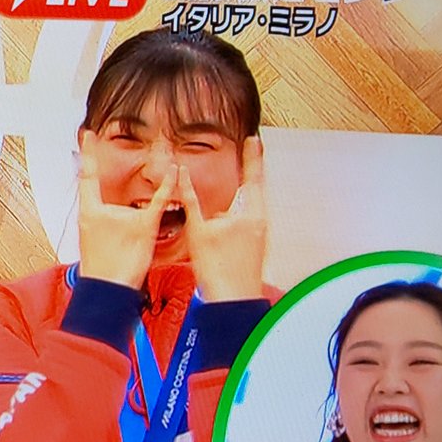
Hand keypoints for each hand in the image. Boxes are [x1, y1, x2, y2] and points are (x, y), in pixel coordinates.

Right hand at [75, 129, 170, 289]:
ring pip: (137, 211)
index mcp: (87, 213)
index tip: (89, 135)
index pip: (86, 177)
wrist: (106, 291)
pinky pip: (159, 202)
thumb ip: (102, 222)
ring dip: (136, 230)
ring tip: (125, 255)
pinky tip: (176, 172)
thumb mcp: (92, 241)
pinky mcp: (143, 227)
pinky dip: (169, 187)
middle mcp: (101, 212)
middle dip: (120, 225)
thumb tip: (115, 215)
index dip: (88, 155)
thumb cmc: (100, 270)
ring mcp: (123, 218)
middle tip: (115, 243)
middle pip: (117, 204)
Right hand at [181, 135, 266, 301]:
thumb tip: (181, 175)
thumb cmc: (218, 270)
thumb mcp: (198, 229)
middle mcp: (259, 221)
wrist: (232, 303)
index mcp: (251, 212)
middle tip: (246, 153)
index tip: (253, 138)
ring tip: (233, 187)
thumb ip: (190, 199)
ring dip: (239, 195)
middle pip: (253, 189)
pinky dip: (237, 212)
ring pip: (248, 206)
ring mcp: (259, 234)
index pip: (253, 175)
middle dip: (246, 173)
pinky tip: (226, 219)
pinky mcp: (254, 245)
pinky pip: (246, 220)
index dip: (253, 155)